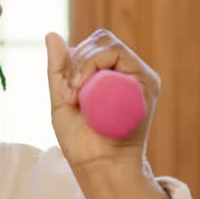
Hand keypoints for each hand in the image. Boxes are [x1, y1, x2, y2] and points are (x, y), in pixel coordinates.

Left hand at [45, 29, 160, 172]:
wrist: (97, 164)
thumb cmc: (81, 139)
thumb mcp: (61, 98)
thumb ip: (57, 68)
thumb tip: (51, 34)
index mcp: (110, 73)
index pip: (95, 44)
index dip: (76, 57)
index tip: (66, 88)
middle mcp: (127, 72)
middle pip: (103, 40)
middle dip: (78, 61)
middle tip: (71, 93)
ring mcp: (139, 78)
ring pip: (111, 47)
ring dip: (86, 65)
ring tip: (78, 95)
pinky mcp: (147, 86)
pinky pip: (124, 58)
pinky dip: (99, 66)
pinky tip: (89, 91)